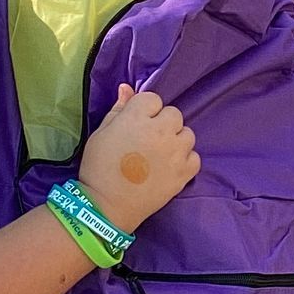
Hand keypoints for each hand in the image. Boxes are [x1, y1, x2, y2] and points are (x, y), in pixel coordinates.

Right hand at [78, 84, 199, 235]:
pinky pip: (195, 157)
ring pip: (187, 134)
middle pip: (174, 114)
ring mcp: (175, 152)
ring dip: (176, 140)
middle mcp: (160, 131)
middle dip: (162, 123)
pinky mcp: (184, 172)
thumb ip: (118, 109)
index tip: (135, 126)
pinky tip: (170, 167)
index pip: (153, 99)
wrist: (107, 206)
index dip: (144, 111)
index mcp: (137, 118)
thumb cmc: (99, 167)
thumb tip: (127, 88)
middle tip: (148, 141)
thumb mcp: (101, 133)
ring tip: (160, 154)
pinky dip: (185, 160)